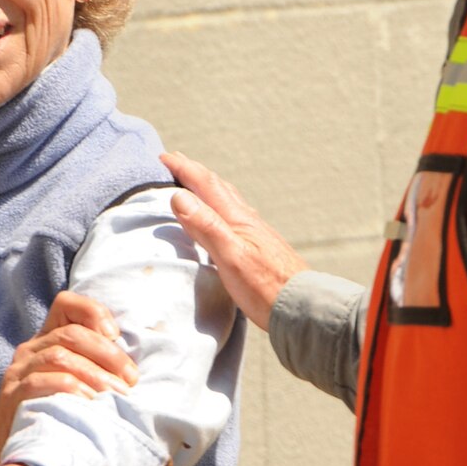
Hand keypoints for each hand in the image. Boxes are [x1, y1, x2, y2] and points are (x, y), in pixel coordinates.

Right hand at [0, 291, 137, 465]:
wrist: (5, 449)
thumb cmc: (49, 415)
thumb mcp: (72, 385)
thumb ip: (93, 368)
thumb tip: (133, 369)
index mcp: (46, 340)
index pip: (66, 304)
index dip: (93, 312)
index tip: (116, 336)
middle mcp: (29, 350)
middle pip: (70, 333)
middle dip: (107, 354)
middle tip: (130, 379)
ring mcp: (18, 372)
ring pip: (58, 356)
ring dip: (95, 374)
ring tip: (117, 395)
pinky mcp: (11, 396)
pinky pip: (40, 383)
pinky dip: (70, 390)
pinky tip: (90, 404)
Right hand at [161, 153, 306, 332]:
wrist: (302, 307)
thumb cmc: (266, 287)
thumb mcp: (230, 257)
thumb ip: (206, 226)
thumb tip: (179, 196)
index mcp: (237, 219)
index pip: (205, 185)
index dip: (184, 169)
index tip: (164, 158)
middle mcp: (247, 220)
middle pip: (218, 187)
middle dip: (195, 172)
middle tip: (177, 160)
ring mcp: (255, 233)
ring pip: (228, 200)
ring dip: (209, 187)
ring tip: (198, 182)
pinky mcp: (260, 247)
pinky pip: (235, 215)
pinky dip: (221, 206)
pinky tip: (226, 217)